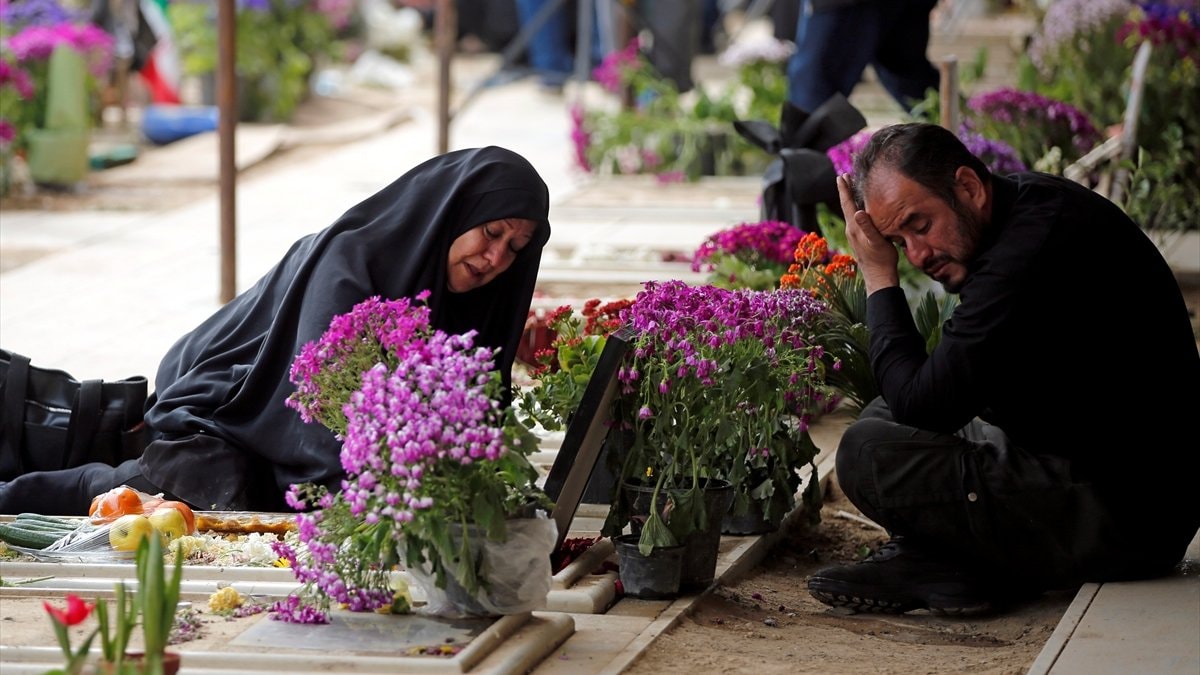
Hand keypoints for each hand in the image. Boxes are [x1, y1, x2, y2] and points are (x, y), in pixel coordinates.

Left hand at [837, 174, 899, 294]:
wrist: (879, 277)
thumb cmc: (881, 259)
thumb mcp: (877, 241)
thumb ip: (868, 226)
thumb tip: (857, 212)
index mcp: (854, 228)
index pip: (847, 204)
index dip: (845, 190)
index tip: (841, 176)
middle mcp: (851, 230)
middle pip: (847, 206)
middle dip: (845, 191)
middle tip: (843, 176)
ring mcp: (854, 235)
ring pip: (850, 212)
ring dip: (850, 199)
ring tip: (851, 188)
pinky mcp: (859, 239)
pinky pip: (855, 219)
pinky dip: (856, 208)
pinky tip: (860, 209)